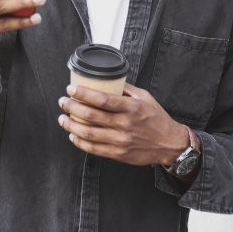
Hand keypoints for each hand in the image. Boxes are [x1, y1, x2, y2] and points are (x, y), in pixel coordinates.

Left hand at [58, 83, 188, 166]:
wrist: (170, 144)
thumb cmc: (156, 118)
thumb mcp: (144, 97)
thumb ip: (124, 88)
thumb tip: (105, 78)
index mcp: (130, 108)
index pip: (102, 100)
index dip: (83, 94)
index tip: (70, 89)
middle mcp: (125, 124)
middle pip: (91, 116)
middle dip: (72, 107)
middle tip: (62, 101)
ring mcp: (121, 141)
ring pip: (89, 134)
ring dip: (71, 125)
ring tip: (62, 118)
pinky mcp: (119, 154)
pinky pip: (94, 149)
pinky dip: (80, 142)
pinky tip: (73, 135)